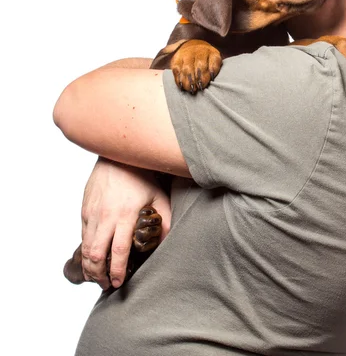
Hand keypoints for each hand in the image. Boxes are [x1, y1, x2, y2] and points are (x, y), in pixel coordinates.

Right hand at [80, 157, 170, 289]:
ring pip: (86, 247)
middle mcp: (106, 216)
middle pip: (96, 254)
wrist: (118, 156)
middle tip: (106, 284)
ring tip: (97, 276)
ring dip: (89, 266)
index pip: (119, 251)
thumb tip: (166, 241)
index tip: (118, 282)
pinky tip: (93, 256)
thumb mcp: (158, 197)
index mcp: (126, 215)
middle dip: (99, 274)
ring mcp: (92, 212)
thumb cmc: (142, 176)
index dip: (117, 270)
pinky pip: (83, 234)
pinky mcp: (85, 208)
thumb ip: (164, 220)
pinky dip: (86, 249)